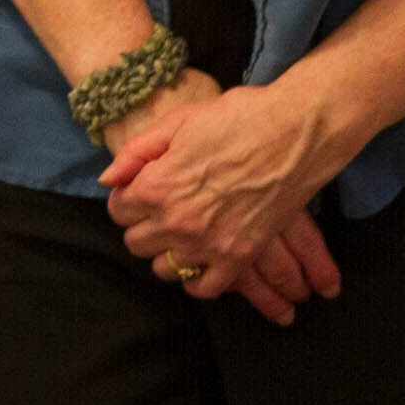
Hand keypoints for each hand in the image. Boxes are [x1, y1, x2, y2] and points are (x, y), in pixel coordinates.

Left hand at [103, 80, 352, 310]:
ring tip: (182, 234)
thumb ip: (137, 152)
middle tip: (162, 210)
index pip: (118, 211)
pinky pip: (205, 287)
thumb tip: (108, 181)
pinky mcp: (239, 256)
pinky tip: (200, 263)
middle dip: (143, 225)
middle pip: (135, 243)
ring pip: (163, 269)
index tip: (143, 192)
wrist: (296, 131)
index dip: (128, 199)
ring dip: (167, 253)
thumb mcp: (179, 121)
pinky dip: (197, 280)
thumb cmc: (238, 117)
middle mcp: (176, 221)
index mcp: (157, 185)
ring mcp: (208, 243)